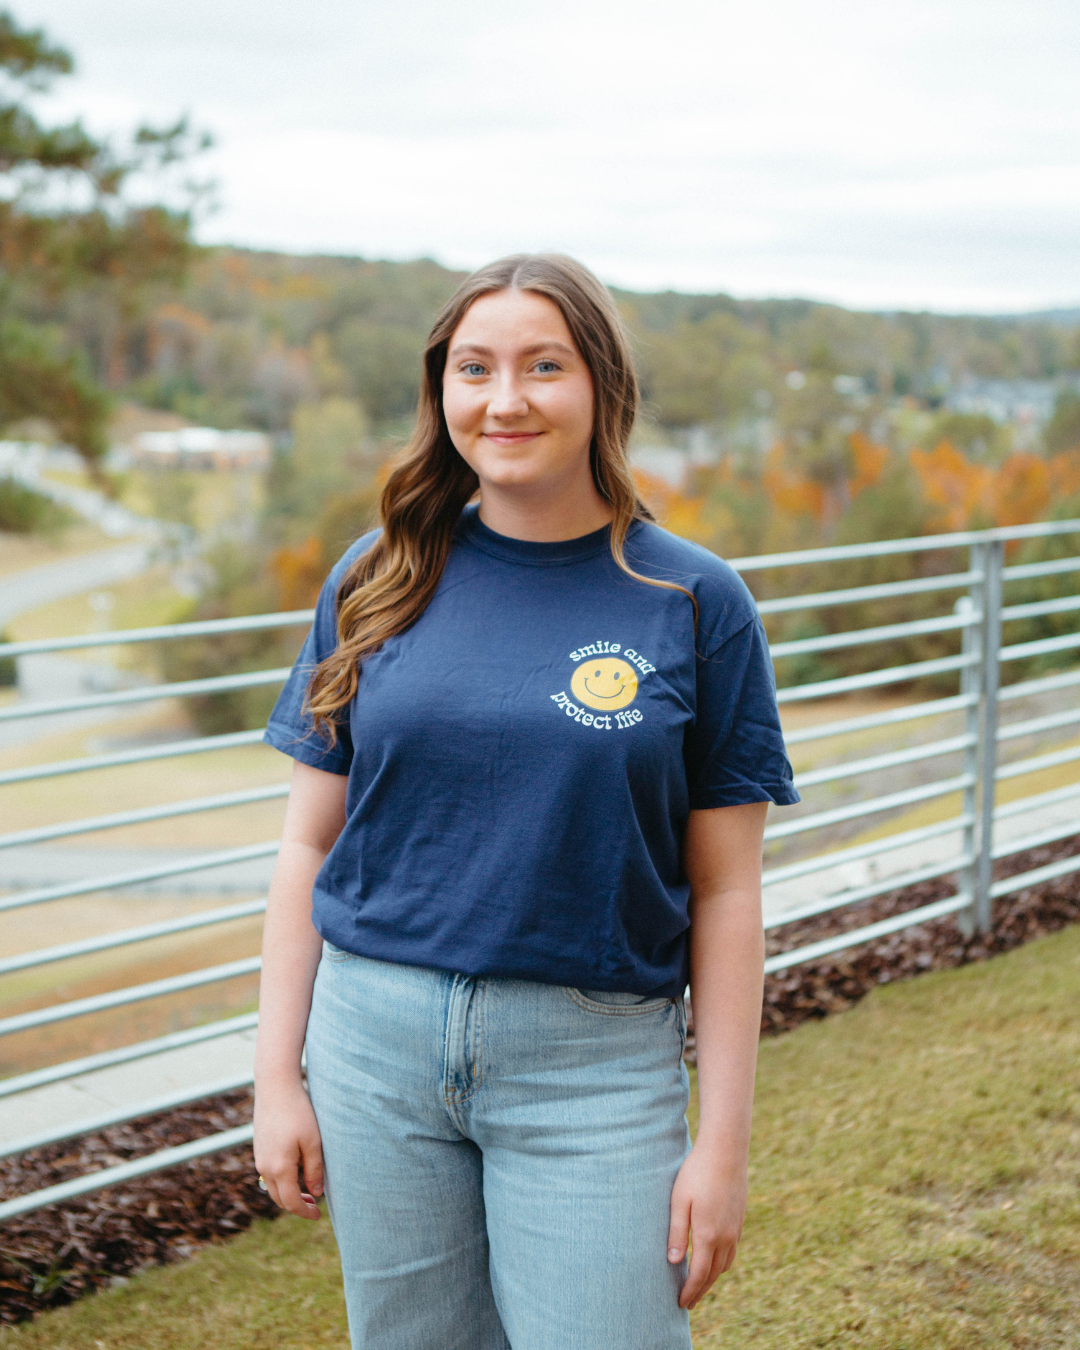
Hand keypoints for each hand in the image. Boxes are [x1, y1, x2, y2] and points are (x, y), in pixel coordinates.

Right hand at [253, 1077, 323, 1219]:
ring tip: (308, 1188)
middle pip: (279, 1199)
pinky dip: (282, 1180)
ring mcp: (259, 1158)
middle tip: (316, 1203)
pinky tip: (296, 1170)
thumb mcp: (313, 1142)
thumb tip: (317, 1193)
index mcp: (279, 1169)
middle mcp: (264, 1168)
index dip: (306, 1212)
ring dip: (289, 1193)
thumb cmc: (298, 1112)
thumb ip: (314, 1170)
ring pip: (272, 1188)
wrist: (275, 1087)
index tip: (319, 1215)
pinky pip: (269, 1174)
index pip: (291, 1203)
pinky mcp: (259, 1148)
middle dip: (297, 1205)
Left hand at [666, 1141, 748, 1308]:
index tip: (680, 1303)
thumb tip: (673, 1262)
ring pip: (725, 1265)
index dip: (690, 1291)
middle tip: (688, 1302)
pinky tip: (713, 1259)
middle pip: (713, 1274)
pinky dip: (722, 1263)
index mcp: (708, 1235)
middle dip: (701, 1290)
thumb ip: (677, 1233)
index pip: (699, 1274)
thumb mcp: (679, 1201)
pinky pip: (732, 1251)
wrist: (726, 1151)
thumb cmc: (696, 1173)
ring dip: (712, 1277)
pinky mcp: (739, 1219)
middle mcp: (725, 1237)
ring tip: (699, 1283)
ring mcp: (735, 1229)